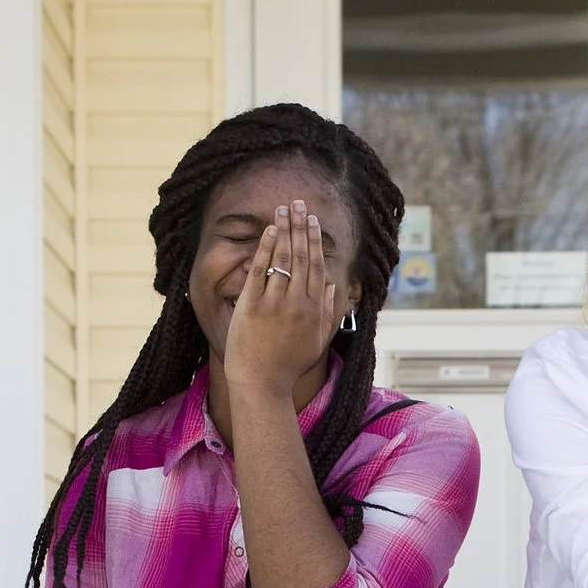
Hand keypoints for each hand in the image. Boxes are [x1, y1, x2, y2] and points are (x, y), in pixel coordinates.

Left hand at [222, 200, 339, 404]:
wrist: (262, 384)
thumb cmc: (289, 365)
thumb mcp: (317, 341)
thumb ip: (328, 312)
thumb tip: (335, 285)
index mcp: (314, 309)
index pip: (317, 266)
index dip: (315, 240)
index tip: (312, 221)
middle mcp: (297, 302)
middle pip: (301, 256)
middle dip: (299, 226)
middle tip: (298, 203)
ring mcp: (274, 303)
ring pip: (282, 259)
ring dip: (283, 230)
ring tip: (282, 209)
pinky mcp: (252, 305)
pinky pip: (260, 271)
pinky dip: (265, 249)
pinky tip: (268, 232)